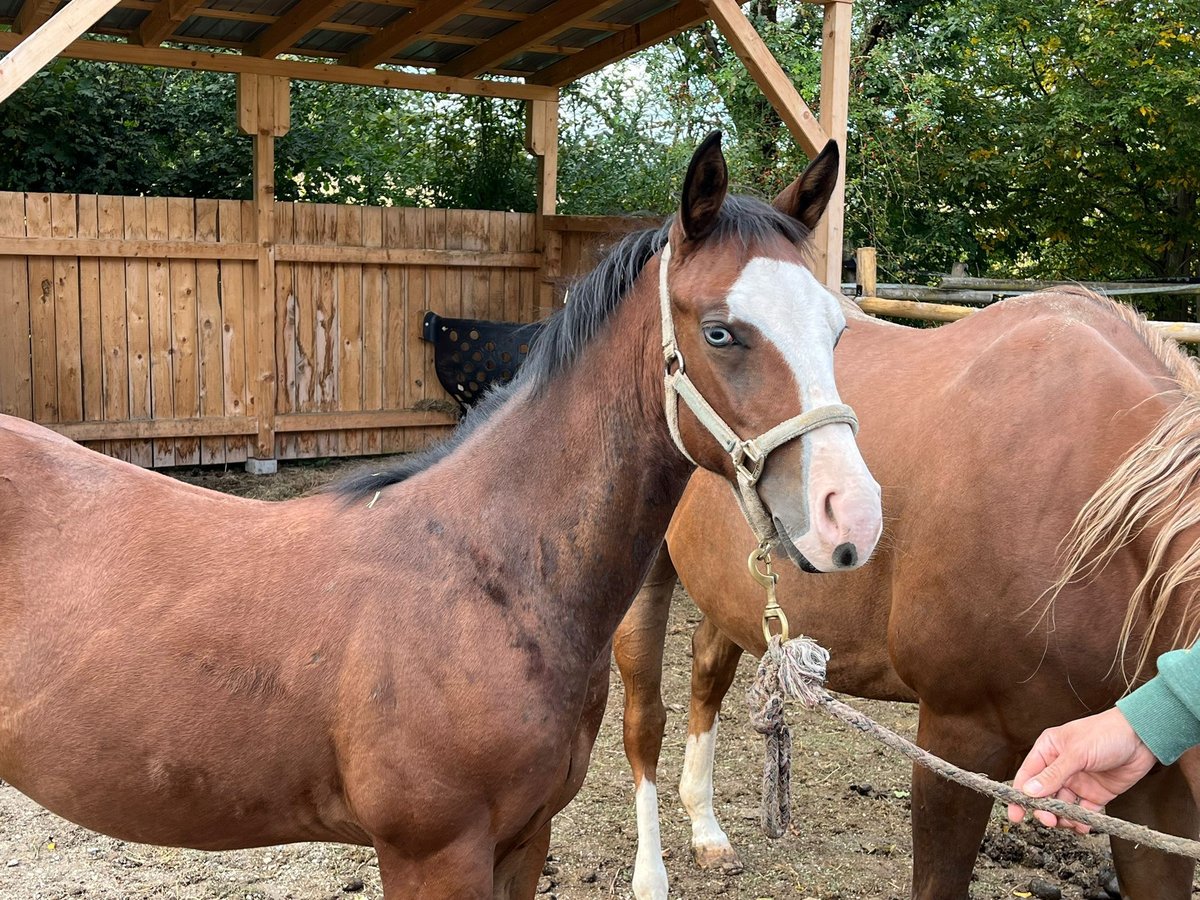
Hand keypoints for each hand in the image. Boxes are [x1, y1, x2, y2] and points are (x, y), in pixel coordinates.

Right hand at [1006, 707, 1157, 832]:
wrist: (1142, 738)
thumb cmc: (1105, 733)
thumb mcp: (1076, 753)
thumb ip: (1053, 775)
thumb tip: (1029, 791)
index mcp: (1048, 751)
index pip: (1028, 776)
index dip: (1020, 795)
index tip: (1015, 814)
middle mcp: (1060, 767)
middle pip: (1043, 795)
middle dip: (1044, 809)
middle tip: (1048, 820)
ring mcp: (1078, 781)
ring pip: (1062, 806)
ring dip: (1062, 817)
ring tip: (1069, 822)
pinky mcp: (1095, 793)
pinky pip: (1083, 811)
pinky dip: (1081, 821)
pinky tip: (1082, 825)